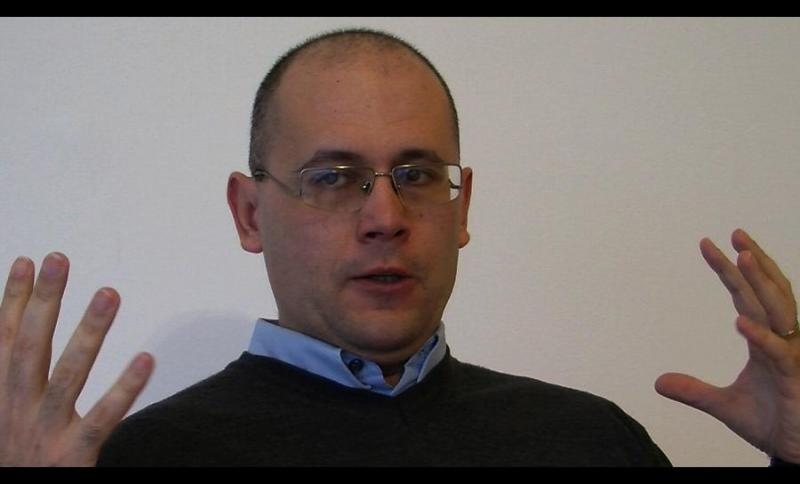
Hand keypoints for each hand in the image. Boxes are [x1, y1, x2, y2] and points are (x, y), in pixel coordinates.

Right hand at [0, 253, 153, 465]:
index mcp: (2, 396)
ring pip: (69, 373)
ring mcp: (46, 431)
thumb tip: (16, 334)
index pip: (6, 339)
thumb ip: (12, 376)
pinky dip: (124, 388)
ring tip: (108, 293)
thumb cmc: (17, 459)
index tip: (28, 262)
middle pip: (31, 345)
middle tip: (59, 259)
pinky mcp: (72, 455)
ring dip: (89, 331)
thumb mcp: (5, 414)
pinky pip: (103, 417)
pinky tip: (145, 359)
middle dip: (44, 301)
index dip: (15, 299)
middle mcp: (18, 408)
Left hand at [655, 229, 799, 462]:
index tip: (707, 244)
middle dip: (751, 262)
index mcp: (764, 340)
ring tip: (743, 257)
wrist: (795, 451)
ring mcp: (790, 356)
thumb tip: (658, 382)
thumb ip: (693, 391)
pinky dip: (760, 337)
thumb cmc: (771, 422)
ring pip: (778, 311)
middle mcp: (780, 340)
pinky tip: (741, 322)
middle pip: (765, 292)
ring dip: (761, 283)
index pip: (744, 295)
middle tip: (734, 233)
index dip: (727, 270)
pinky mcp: (795, 378)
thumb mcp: (723, 406)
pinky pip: (779, 352)